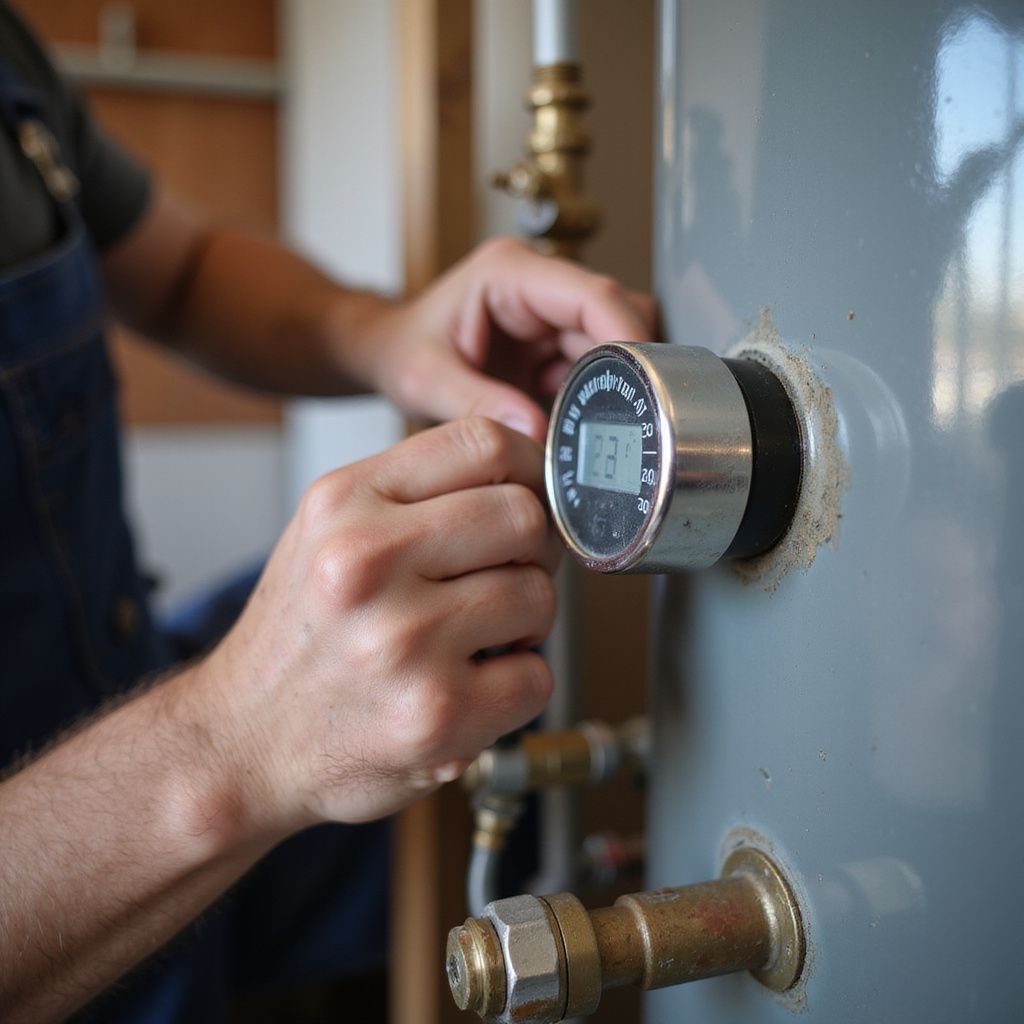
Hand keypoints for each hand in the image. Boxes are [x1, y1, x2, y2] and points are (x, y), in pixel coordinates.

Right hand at [194, 418, 557, 833]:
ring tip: (474, 638)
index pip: (482, 443)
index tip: (533, 493)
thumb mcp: (330, 531)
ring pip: (539, 596)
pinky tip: (470, 687)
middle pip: (524, 517)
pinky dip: (516, 686)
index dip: (530, 467)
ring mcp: (404, 641)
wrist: (242, 743)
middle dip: (532, 551)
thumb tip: (531, 454)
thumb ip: (418, 490)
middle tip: (505, 576)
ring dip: (524, 622)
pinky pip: (537, 678)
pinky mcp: (436, 714)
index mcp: (344, 503)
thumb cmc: (300, 637)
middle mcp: (367, 563)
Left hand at [360, 237, 655, 441]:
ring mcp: (551, 315)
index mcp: (509, 273)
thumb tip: (534, 433)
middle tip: (627, 422)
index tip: (645, 382)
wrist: (389, 352)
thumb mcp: (424, 380)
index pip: (592, 295)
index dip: (627, 336)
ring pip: (613, 345)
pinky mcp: (555, 345)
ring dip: (611, 389)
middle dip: (626, 371)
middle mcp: (539, 286)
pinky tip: (579, 430)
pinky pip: (595, 370)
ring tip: (596, 431)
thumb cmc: (401, 351)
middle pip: (615, 318)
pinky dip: (594, 401)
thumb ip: (475, 403)